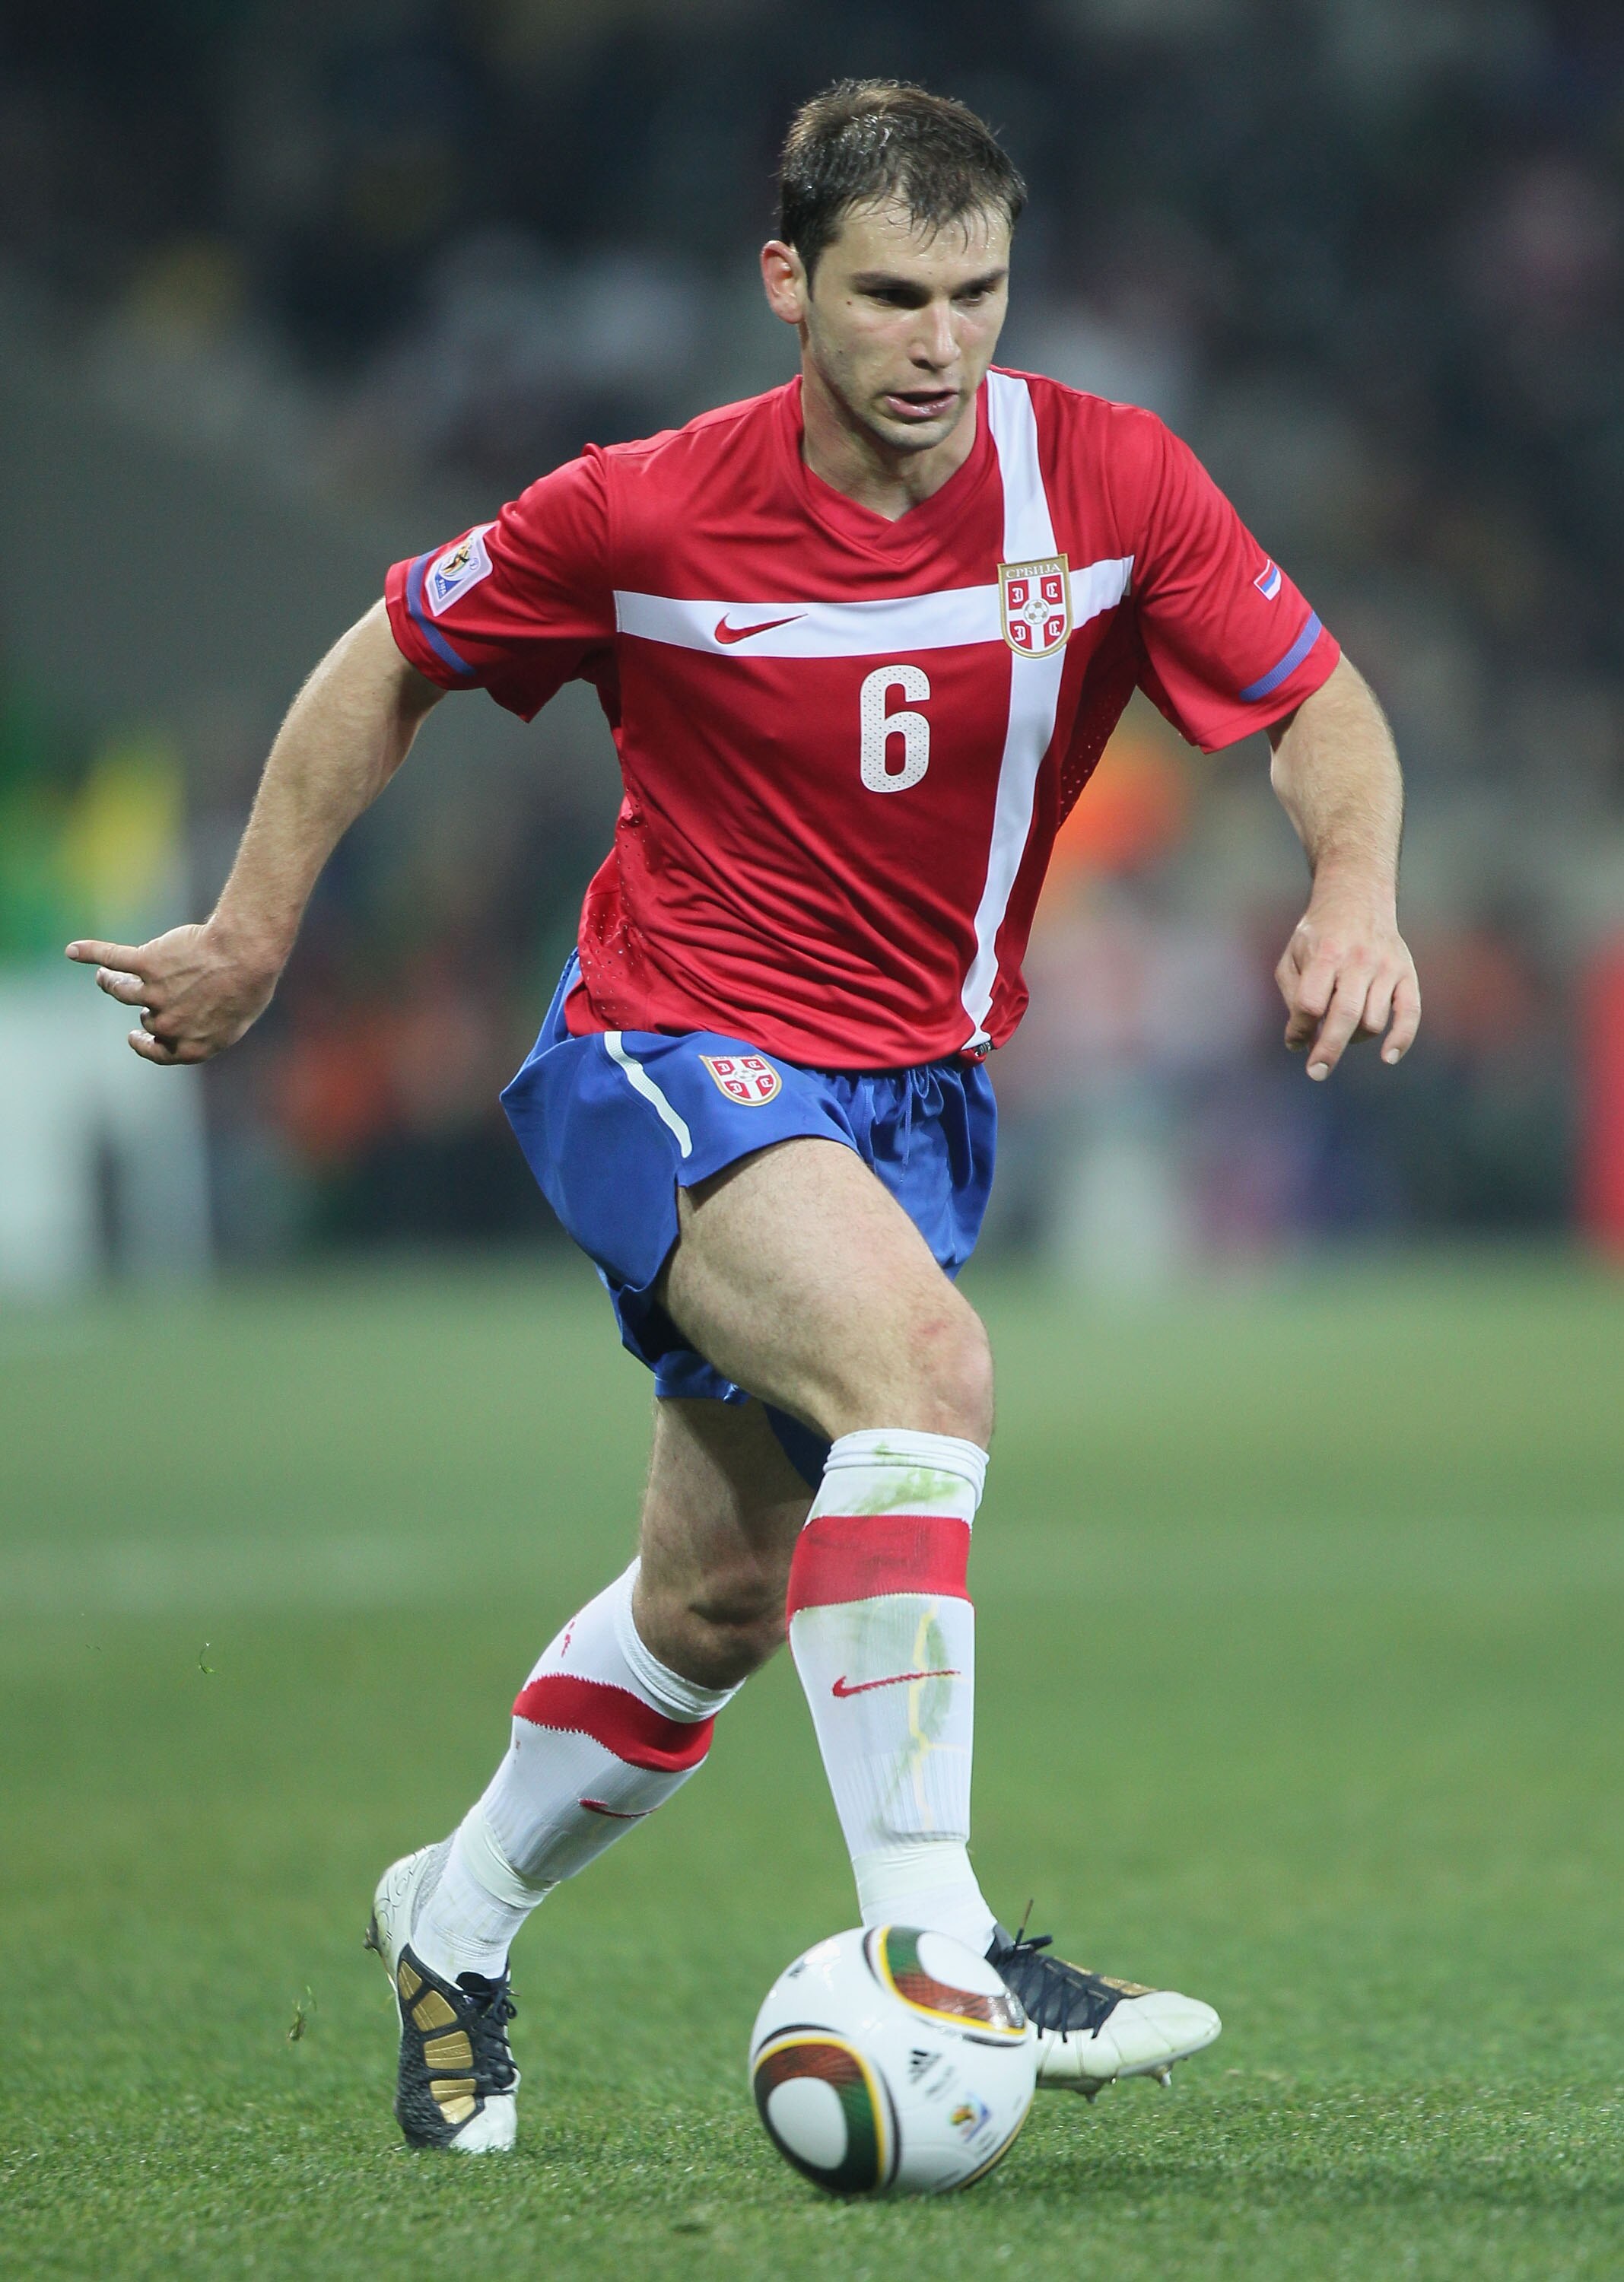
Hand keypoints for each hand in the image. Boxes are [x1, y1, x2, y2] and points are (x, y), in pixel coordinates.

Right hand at [65, 921, 280, 1064]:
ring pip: (120, 990)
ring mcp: (154, 994)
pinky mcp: (147, 963)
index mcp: (191, 1045)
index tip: (134, 1036)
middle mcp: (168, 1024)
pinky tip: (73, 951)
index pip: (158, 1052)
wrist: (247, 954)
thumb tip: (201, 1026)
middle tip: (152, 990)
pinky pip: (113, 958)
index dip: (144, 1045)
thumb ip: (212, 1027)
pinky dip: (91, 953)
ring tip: (106, 976)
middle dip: (146, 1006)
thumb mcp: (237, 1020)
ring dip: (110, 983)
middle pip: (146, 1017)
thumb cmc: (251, 985)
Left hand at [1275, 889, 1419, 1079]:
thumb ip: (1292, 996)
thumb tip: (1298, 1042)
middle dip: (1328, 1049)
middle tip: (1316, 1072)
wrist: (1357, 899)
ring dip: (1354, 1038)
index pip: (1311, 1003)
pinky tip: (1388, 1058)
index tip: (1295, 1041)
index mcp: (1325, 955)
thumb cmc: (1318, 936)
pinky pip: (1410, 1014)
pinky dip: (1402, 1039)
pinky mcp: (1406, 975)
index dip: (1300, 1027)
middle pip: (1344, 1016)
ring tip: (1341, 1030)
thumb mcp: (1293, 956)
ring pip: (1372, 1021)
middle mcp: (1358, 961)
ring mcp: (1386, 968)